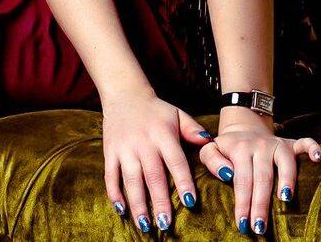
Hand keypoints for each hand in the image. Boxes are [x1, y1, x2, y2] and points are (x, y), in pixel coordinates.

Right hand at [101, 85, 214, 232]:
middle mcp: (144, 144)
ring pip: (132, 181)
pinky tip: (121, 210)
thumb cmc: (157, 109)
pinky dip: (114, 194)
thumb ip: (193, 130)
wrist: (125, 95)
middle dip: (160, 202)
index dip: (183, 182)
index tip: (190, 202)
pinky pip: (111, 177)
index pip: (176, 162)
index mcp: (164, 135)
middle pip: (153, 177)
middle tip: (167, 224)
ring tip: (146, 225)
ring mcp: (125, 149)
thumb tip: (211, 143)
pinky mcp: (110, 153)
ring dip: (139, 205)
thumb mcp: (178, 114)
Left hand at [200, 107, 320, 236]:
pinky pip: (304, 142)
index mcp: (239, 148)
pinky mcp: (291, 142)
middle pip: (262, 177)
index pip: (241, 180)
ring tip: (285, 200)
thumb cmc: (227, 147)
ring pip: (285, 162)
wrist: (244, 127)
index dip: (242, 202)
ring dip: (287, 180)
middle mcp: (260, 145)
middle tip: (260, 227)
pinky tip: (318, 159)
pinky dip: (313, 148)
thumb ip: (211, 160)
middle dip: (261, 203)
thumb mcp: (211, 149)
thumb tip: (226, 175)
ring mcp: (277, 143)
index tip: (242, 223)